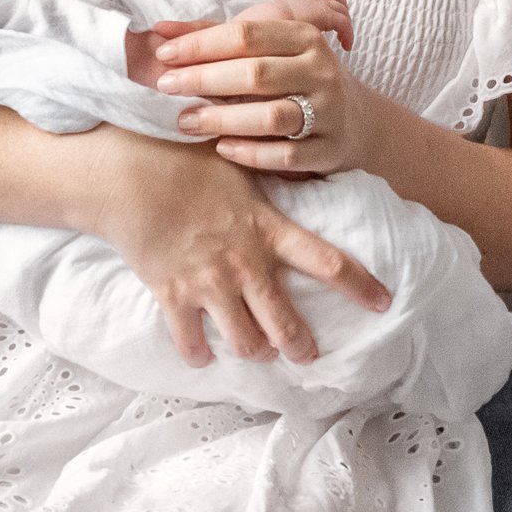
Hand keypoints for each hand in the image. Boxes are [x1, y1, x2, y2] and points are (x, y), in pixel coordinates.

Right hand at [89, 129, 389, 366]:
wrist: (127, 173)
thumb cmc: (181, 156)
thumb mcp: (237, 159)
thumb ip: (272, 172)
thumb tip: (306, 163)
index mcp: (266, 228)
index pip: (327, 261)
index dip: (360, 285)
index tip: (384, 302)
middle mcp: (244, 263)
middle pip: (287, 322)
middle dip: (301, 345)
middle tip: (307, 354)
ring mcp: (209, 284)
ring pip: (246, 343)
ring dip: (254, 350)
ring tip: (256, 350)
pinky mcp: (173, 297)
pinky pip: (192, 344)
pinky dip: (199, 354)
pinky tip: (202, 354)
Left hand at [154, 0, 377, 174]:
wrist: (354, 122)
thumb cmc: (294, 79)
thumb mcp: (268, 51)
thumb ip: (215, 38)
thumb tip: (159, 30)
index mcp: (304, 37)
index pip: (247, 35)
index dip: (202, 44)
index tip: (164, 56)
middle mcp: (321, 70)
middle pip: (256, 73)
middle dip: (204, 80)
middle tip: (166, 88)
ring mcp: (329, 111)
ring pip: (271, 116)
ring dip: (223, 119)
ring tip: (186, 122)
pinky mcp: (329, 149)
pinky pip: (285, 155)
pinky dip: (250, 153)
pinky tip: (222, 148)